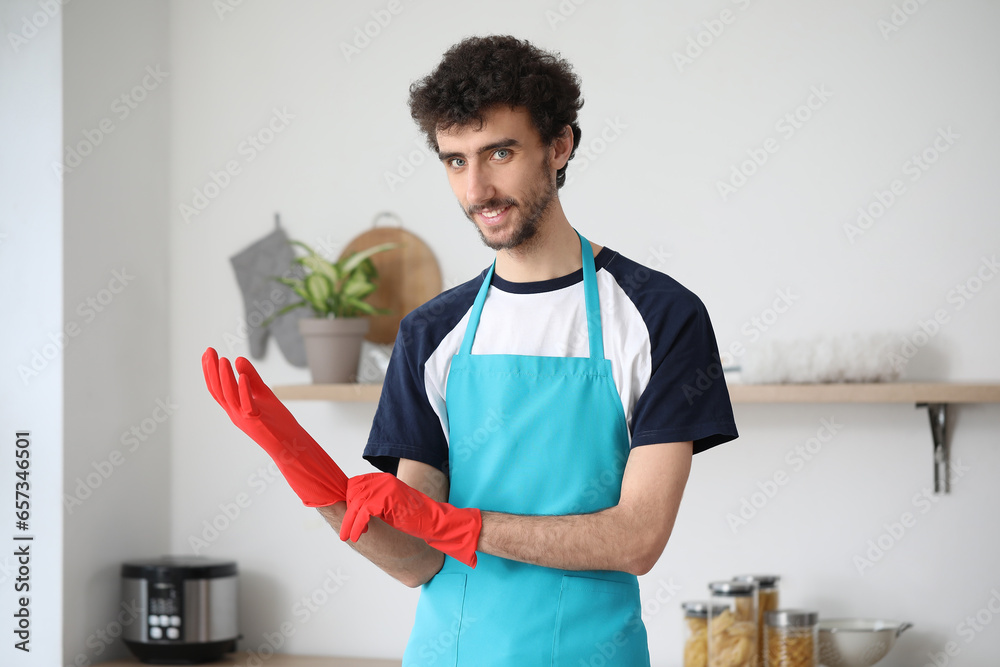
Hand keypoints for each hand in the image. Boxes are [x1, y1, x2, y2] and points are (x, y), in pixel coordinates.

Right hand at [202, 347, 347, 506]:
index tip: (208, 353)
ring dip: (225, 378)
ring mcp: (244, 419)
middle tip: (209, 351)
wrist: (291, 446)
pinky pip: (248, 405)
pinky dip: (244, 391)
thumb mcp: (264, 394)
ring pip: (230, 397)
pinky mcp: (257, 422)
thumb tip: (238, 359)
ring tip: (223, 359)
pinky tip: (242, 376)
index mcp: (235, 409)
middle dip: (212, 370)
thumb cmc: (278, 422)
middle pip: (219, 391)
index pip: (217, 389)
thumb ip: (252, 378)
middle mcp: (235, 414)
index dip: (210, 371)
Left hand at [340, 472, 481, 567]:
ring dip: (349, 522)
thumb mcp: (390, 504)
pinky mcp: (386, 499)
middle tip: (348, 530)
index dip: (350, 501)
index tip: (349, 517)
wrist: (432, 519)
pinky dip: (357, 526)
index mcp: (383, 478)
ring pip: (355, 504)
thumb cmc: (412, 515)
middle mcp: (382, 480)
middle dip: (347, 513)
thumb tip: (353, 507)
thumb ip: (374, 500)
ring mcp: (384, 488)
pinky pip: (363, 513)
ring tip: (348, 536)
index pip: (355, 484)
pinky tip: (357, 536)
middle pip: (353, 493)